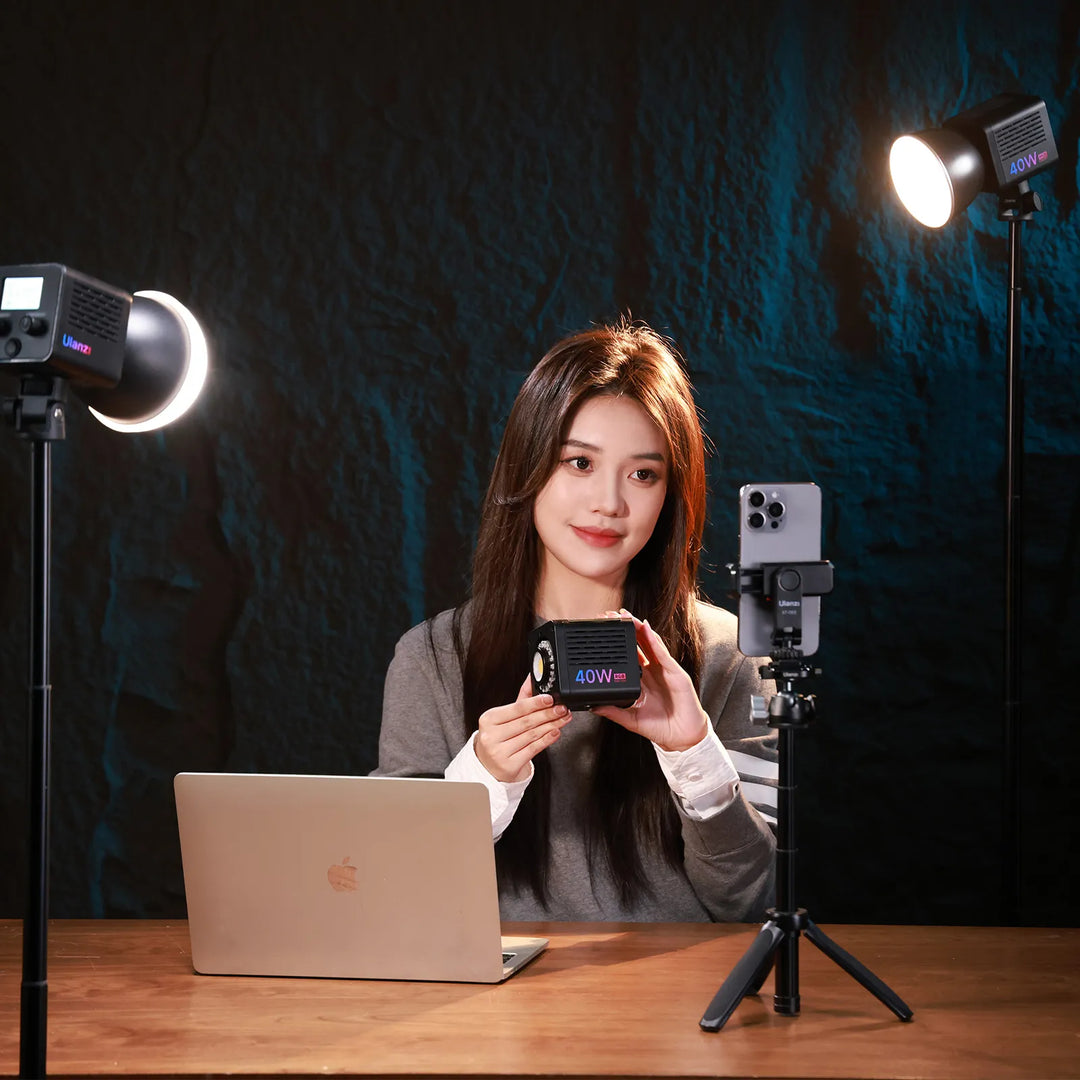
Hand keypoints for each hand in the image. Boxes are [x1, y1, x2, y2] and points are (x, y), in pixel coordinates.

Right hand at [474, 674, 571, 782]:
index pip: (516, 708)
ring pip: (532, 735)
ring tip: (563, 719)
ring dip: (551, 725)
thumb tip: (532, 678)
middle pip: (526, 722)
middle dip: (548, 714)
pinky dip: (547, 740)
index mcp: (488, 719)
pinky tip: (555, 732)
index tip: (550, 698)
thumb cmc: (498, 738)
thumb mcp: (504, 718)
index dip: (535, 703)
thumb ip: (521, 699)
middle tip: (562, 708)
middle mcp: (491, 735)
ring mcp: (499, 752)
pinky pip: (533, 749)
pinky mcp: (509, 765)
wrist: (487, 765)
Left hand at [593, 610, 708, 752]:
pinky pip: (663, 655)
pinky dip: (655, 642)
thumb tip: (593, 706)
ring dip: (639, 628)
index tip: (603, 632)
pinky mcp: (676, 674)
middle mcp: (653, 671)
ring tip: (627, 616)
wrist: (681, 738)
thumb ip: (613, 711)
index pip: (628, 655)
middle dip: (626, 629)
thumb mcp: (630, 719)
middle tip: (611, 616)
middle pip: (638, 644)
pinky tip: (647, 631)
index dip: (617, 642)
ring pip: (650, 643)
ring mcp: (665, 670)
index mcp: (642, 679)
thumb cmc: (660, 727)